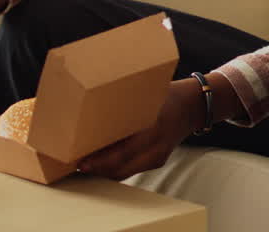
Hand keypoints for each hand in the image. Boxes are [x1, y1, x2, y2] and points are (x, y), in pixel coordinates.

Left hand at [76, 78, 203, 180]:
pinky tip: (100, 163)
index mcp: (154, 129)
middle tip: (75, 164)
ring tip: (84, 164)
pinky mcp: (157, 161)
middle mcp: (157, 147)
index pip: (122, 154)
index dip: (98, 161)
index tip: (79, 160)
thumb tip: (90, 111)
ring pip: (124, 173)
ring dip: (103, 171)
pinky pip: (131, 170)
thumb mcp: (145, 96)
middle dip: (96, 170)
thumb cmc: (167, 95)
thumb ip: (123, 107)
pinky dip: (114, 168)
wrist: (193, 106)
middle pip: (120, 169)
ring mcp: (158, 157)